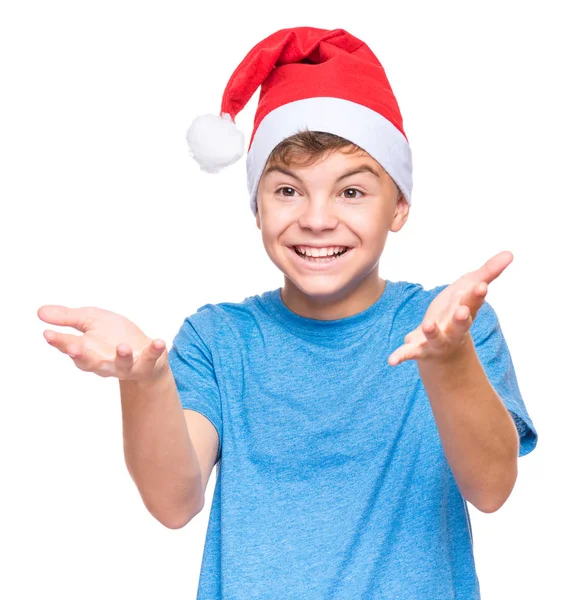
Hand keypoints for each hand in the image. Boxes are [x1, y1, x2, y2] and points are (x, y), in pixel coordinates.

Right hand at [38, 305, 167, 380]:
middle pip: (90, 362)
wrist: (142, 353)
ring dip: (122, 357)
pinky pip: (151, 359)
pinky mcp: (146, 363)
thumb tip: (39, 312)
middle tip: (74, 347)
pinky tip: (159, 342)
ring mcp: (126, 365)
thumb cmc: (113, 335)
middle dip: (81, 355)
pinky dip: (155, 351)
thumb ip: (68, 318)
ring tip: (123, 347)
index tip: (48, 334)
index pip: (70, 348)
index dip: (59, 342)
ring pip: (121, 365)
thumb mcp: (90, 320)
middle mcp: (104, 362)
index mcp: (87, 351)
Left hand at [388, 251, 513, 366]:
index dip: (477, 295)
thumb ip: (488, 272)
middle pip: (461, 324)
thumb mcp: (469, 289)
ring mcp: (438, 340)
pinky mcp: (420, 349)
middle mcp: (454, 328)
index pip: (473, 302)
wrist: (445, 349)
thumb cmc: (458, 311)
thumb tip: (510, 253)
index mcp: (465, 310)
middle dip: (462, 318)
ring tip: (427, 325)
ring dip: (433, 331)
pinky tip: (391, 360)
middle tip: (463, 311)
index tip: (481, 287)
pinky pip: (410, 352)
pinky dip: (401, 355)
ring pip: (436, 337)